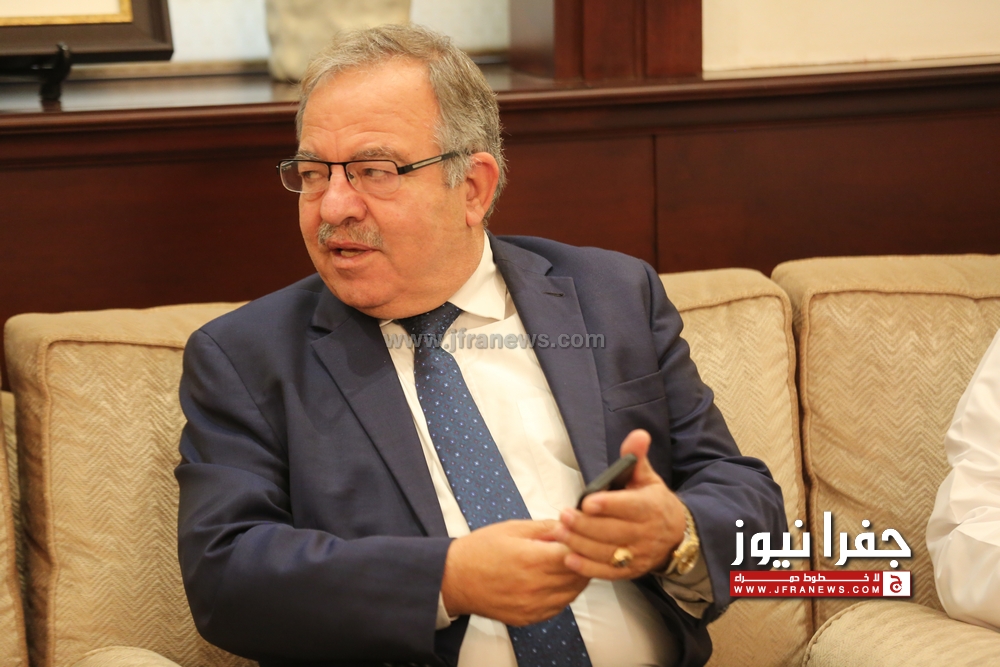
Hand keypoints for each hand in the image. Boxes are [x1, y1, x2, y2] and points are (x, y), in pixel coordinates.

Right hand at [441, 519, 589, 625]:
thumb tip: (569, 526)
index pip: (575, 554)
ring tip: (569, 563)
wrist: (454, 579)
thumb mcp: (512, 528)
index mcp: (532, 559)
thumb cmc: (479, 551)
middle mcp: (535, 586)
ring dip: (576, 578)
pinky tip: (557, 581)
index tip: (582, 535)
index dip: (582, 543)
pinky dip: (564, 594)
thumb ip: (545, 528)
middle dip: (583, 559)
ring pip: (572, 593)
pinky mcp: (529, 617)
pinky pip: (559, 607)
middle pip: (578, 574)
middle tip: (580, 547)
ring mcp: (533, 605)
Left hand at [554, 429, 685, 578]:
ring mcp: (638, 555)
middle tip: (563, 516)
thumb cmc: (653, 502)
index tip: (587, 502)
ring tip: (559, 533)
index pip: (630, 507)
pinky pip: (608, 573)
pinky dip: (588, 568)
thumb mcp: (648, 477)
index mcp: (651, 507)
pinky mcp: (631, 571)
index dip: (609, 505)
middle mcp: (646, 533)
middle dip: (585, 525)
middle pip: (613, 532)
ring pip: (607, 553)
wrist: (675, 535)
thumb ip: (637, 457)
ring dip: (581, 544)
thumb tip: (638, 434)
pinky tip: (569, 558)